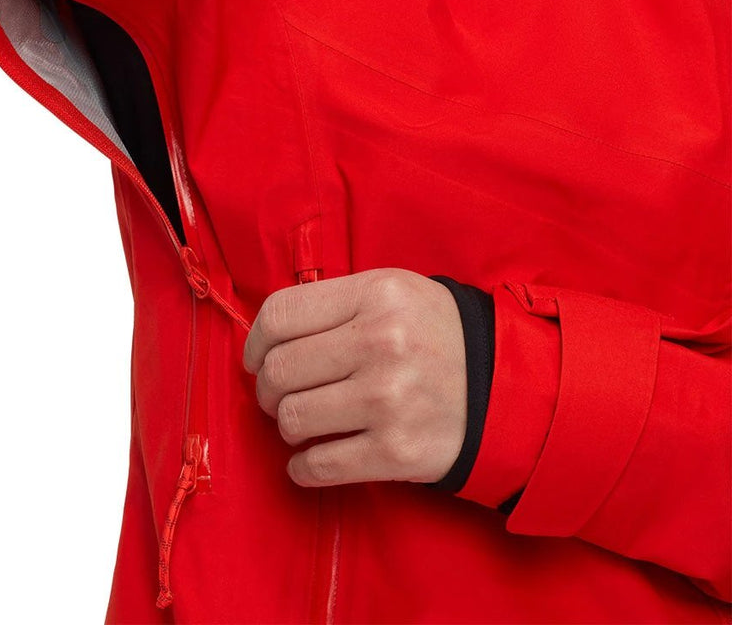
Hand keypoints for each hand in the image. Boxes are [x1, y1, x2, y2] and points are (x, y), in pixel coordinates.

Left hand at [242, 268, 466, 486]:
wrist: (505, 387)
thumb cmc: (433, 333)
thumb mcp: (391, 292)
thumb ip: (333, 303)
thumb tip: (267, 336)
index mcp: (375, 295)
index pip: (280, 315)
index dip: (255, 341)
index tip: (256, 358)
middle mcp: (380, 343)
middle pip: (280, 369)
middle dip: (268, 388)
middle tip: (279, 395)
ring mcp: (388, 399)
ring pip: (293, 418)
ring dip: (286, 425)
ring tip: (302, 422)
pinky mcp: (396, 451)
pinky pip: (320, 465)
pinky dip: (302, 467)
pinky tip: (308, 459)